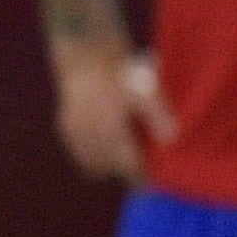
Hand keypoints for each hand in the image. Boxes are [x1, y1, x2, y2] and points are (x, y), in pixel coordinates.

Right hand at [51, 42, 175, 182]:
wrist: (85, 51)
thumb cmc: (119, 70)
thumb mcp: (144, 90)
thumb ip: (157, 116)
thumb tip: (171, 140)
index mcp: (111, 129)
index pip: (127, 166)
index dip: (139, 178)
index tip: (148, 185)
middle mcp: (91, 136)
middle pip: (108, 169)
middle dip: (122, 173)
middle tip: (137, 172)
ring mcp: (75, 133)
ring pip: (90, 165)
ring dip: (105, 168)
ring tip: (119, 162)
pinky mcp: (65, 126)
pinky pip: (78, 152)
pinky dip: (89, 156)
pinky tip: (101, 148)